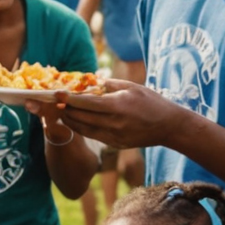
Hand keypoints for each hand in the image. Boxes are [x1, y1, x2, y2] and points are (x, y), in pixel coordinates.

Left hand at [35, 78, 187, 149]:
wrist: (169, 126)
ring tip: (62, 110)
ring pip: (82, 128)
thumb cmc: (151, 102)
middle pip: (80, 117)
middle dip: (64, 109)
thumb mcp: (132, 86)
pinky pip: (92, 135)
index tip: (56, 93)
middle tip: (54, 101)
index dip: (68, 98)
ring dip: (70, 119)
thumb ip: (108, 84)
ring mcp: (113, 135)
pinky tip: (75, 120)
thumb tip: (89, 81)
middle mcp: (113, 122)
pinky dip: (81, 127)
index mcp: (118, 105)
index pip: (85, 103)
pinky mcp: (114, 144)